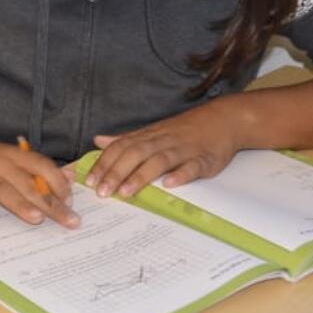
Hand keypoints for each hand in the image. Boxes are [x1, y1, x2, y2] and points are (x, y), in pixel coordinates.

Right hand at [0, 136, 79, 228]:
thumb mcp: (10, 156)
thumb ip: (38, 167)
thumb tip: (69, 175)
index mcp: (13, 154)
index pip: (42, 166)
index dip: (58, 183)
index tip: (71, 202)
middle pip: (26, 182)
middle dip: (49, 202)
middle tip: (69, 220)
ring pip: (0, 188)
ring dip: (20, 203)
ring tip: (37, 218)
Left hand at [85, 99, 240, 197]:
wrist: (223, 120)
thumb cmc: (183, 130)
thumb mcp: (152, 132)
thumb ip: (125, 139)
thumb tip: (98, 141)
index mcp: (148, 136)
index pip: (120, 148)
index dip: (104, 163)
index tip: (88, 181)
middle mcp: (161, 142)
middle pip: (134, 154)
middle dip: (116, 172)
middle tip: (101, 192)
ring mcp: (183, 150)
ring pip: (158, 161)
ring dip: (140, 176)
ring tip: (125, 192)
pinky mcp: (204, 159)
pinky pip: (192, 167)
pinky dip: (181, 175)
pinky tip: (169, 185)